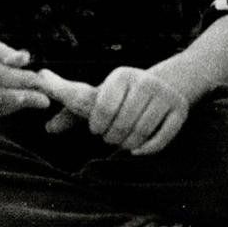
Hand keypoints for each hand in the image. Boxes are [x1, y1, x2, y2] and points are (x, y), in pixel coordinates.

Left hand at [40, 66, 189, 154]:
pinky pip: (161, 140)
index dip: (97, 125)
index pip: (102, 108)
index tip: (96, 129)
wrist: (167, 82)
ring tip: (123, 142)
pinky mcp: (180, 111)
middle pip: (122, 124)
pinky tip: (138, 150)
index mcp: (121, 76)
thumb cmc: (121, 95)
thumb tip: (47, 129)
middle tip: (111, 137)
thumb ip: (71, 111)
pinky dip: (147, 149)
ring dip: (128, 145)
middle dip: (112, 137)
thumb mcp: (98, 95)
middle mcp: (145, 82)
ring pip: (140, 134)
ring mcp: (165, 96)